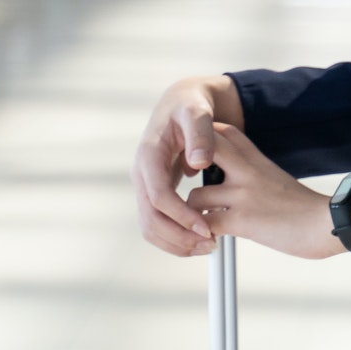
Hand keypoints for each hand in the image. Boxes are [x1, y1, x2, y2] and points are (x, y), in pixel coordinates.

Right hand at [133, 74, 243, 257]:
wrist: (181, 102)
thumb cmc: (190, 105)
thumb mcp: (197, 112)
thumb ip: (200, 134)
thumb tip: (198, 162)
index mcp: (149, 155)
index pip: (158, 196)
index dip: (180, 215)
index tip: (205, 227)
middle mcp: (142, 173)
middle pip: (150, 218)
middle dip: (178, 236)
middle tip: (208, 244)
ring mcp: (146, 184)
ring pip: (150, 225)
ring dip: (175, 242)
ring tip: (206, 247)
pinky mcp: (154, 190)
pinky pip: (158, 221)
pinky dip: (174, 236)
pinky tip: (197, 239)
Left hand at [187, 123, 344, 259]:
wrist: (328, 222)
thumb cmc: (305, 208)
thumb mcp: (278, 179)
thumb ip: (254, 176)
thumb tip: (231, 185)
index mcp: (259, 160)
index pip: (226, 132)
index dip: (205, 137)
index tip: (197, 151)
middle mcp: (248, 172)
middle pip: (205, 150)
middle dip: (189, 164)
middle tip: (187, 184)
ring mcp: (244, 195)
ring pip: (195, 195)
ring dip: (194, 213)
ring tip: (204, 222)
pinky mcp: (242, 220)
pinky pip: (205, 224)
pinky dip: (203, 235)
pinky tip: (212, 240)